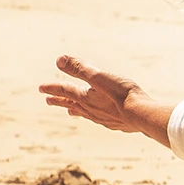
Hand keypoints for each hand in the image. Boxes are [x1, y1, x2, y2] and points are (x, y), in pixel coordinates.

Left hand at [39, 56, 172, 146]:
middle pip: (71, 104)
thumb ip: (80, 69)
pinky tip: (100, 118)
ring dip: (75, 110)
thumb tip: (59, 60)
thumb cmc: (122, 94)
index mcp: (85, 97)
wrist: (142, 116)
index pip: (65, 91)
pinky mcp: (116, 124)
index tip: (41, 88)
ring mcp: (103, 118)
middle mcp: (91, 110)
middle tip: (48, 100)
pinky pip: (100, 120)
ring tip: (70, 112)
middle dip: (59, 101)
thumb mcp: (100, 77)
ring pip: (84, 114)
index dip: (52, 88)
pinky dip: (94, 117)